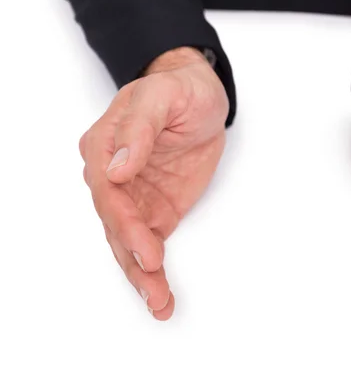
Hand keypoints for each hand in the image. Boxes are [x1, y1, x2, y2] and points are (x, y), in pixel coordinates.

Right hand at [80, 47, 227, 319]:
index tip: (146, 247)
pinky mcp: (156, 210)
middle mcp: (113, 177)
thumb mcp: (162, 95)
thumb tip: (117, 168)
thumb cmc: (179, 91)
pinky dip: (153, 269)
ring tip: (160, 303)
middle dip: (134, 260)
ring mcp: (134, 197)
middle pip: (116, 225)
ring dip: (142, 275)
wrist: (201, 98)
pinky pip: (149, 243)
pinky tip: (161, 294)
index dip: (125, 223)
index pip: (108, 191)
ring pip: (129, 242)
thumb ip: (139, 127)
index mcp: (104, 146)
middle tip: (154, 289)